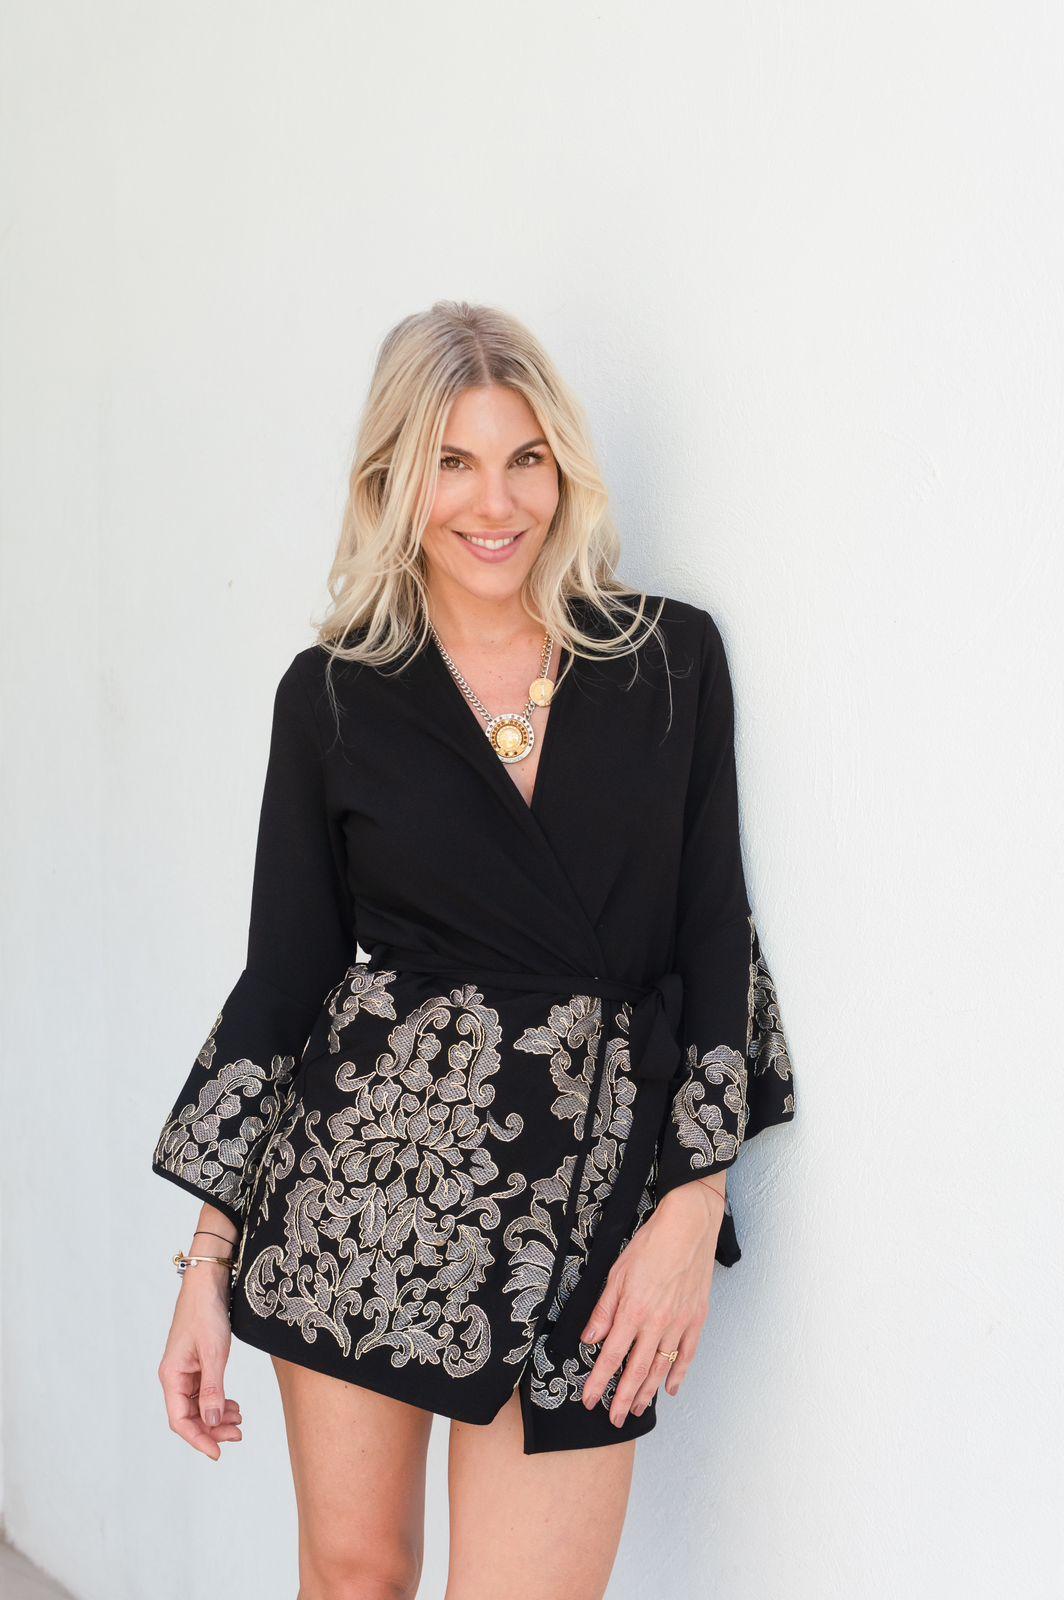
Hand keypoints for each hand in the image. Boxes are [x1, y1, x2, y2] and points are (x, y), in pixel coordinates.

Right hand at [158, 1267, 242, 1459]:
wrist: (208, 1284)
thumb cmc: (206, 1313)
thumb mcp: (214, 1353)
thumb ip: (213, 1389)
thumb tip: (212, 1422)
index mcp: (172, 1376)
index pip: (180, 1420)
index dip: (198, 1439)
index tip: (217, 1453)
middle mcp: (175, 1376)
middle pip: (190, 1416)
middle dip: (212, 1429)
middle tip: (238, 1434)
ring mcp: (185, 1370)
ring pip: (199, 1405)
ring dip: (217, 1416)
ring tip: (240, 1420)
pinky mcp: (196, 1363)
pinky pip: (205, 1392)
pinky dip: (219, 1401)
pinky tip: (234, 1405)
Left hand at [578, 1181, 723, 1427]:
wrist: (689, 1227)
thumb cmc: (651, 1244)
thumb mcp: (617, 1272)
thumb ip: (604, 1309)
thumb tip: (590, 1339)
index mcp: (633, 1311)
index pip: (611, 1356)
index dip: (599, 1381)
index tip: (590, 1400)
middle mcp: (657, 1323)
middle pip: (637, 1371)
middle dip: (623, 1398)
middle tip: (614, 1420)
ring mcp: (680, 1323)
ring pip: (661, 1367)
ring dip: (648, 1392)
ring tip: (637, 1410)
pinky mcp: (697, 1319)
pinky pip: (687, 1354)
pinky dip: (678, 1374)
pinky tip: (670, 1388)